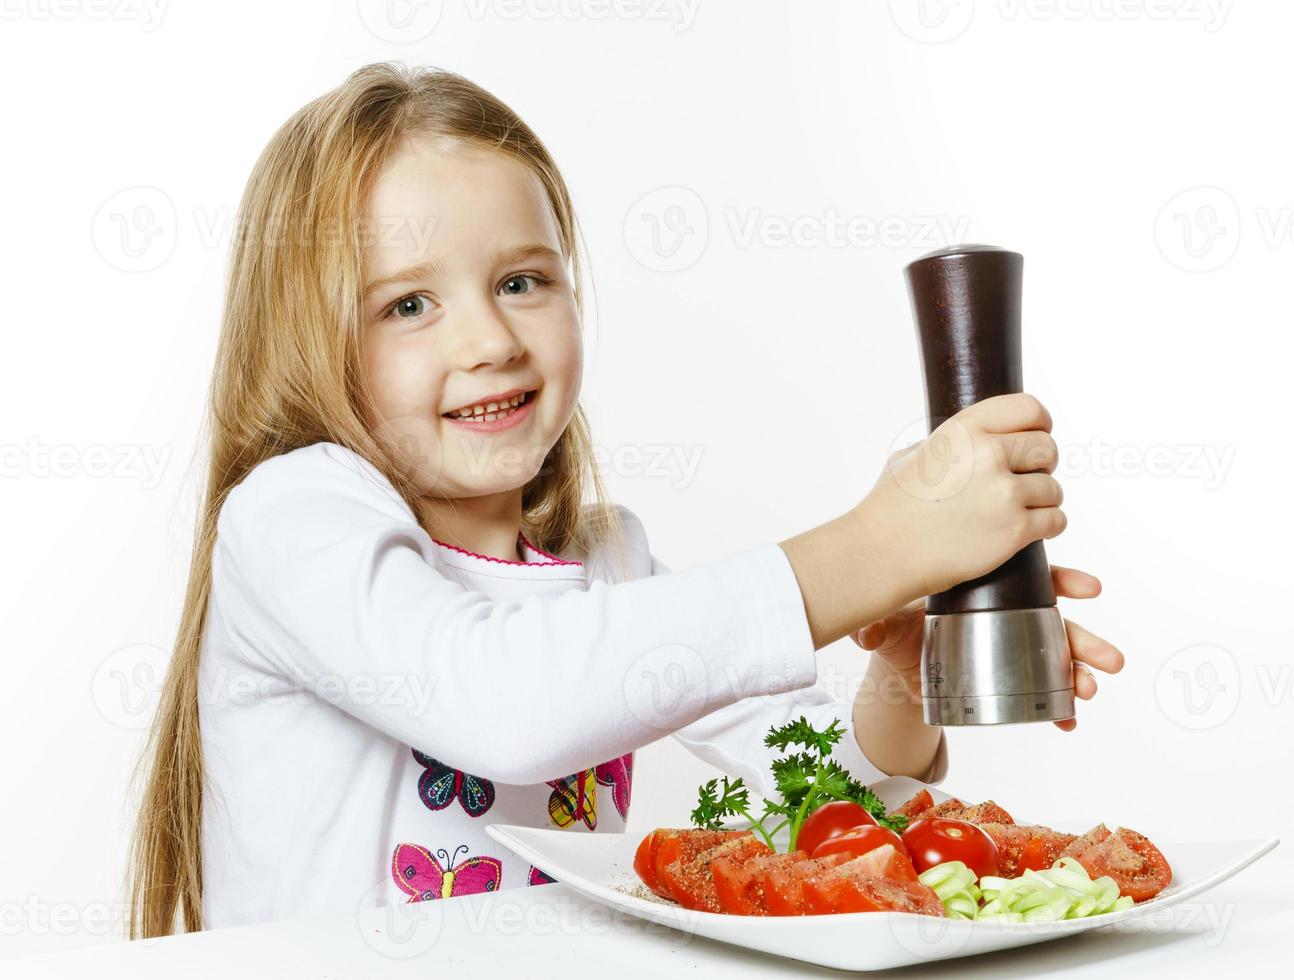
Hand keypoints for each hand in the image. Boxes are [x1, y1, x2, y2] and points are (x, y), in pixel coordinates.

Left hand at [851, 564, 1125, 730]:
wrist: (896, 666)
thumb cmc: (899, 630)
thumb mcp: (890, 624)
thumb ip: (877, 627)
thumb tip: (865, 634)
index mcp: (987, 591)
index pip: (1031, 579)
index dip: (1063, 581)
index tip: (1089, 589)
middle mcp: (1007, 617)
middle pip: (1054, 621)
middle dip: (1085, 639)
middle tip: (1109, 659)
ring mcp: (1011, 648)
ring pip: (1056, 656)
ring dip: (1080, 672)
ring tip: (1091, 689)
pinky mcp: (1007, 678)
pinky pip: (1040, 691)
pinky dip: (1057, 706)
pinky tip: (1067, 721)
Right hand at [855, 393, 1065, 606]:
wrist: (883, 552)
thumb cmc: (889, 508)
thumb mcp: (910, 457)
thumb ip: (944, 444)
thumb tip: (965, 442)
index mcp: (963, 429)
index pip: (1029, 408)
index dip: (1040, 424)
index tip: (1036, 437)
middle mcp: (987, 454)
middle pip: (1047, 449)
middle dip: (1041, 466)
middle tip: (1025, 481)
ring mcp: (1003, 492)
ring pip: (1053, 489)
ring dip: (1042, 501)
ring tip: (1020, 511)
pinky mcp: (1014, 529)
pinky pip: (1055, 520)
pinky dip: (1048, 527)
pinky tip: (1030, 530)